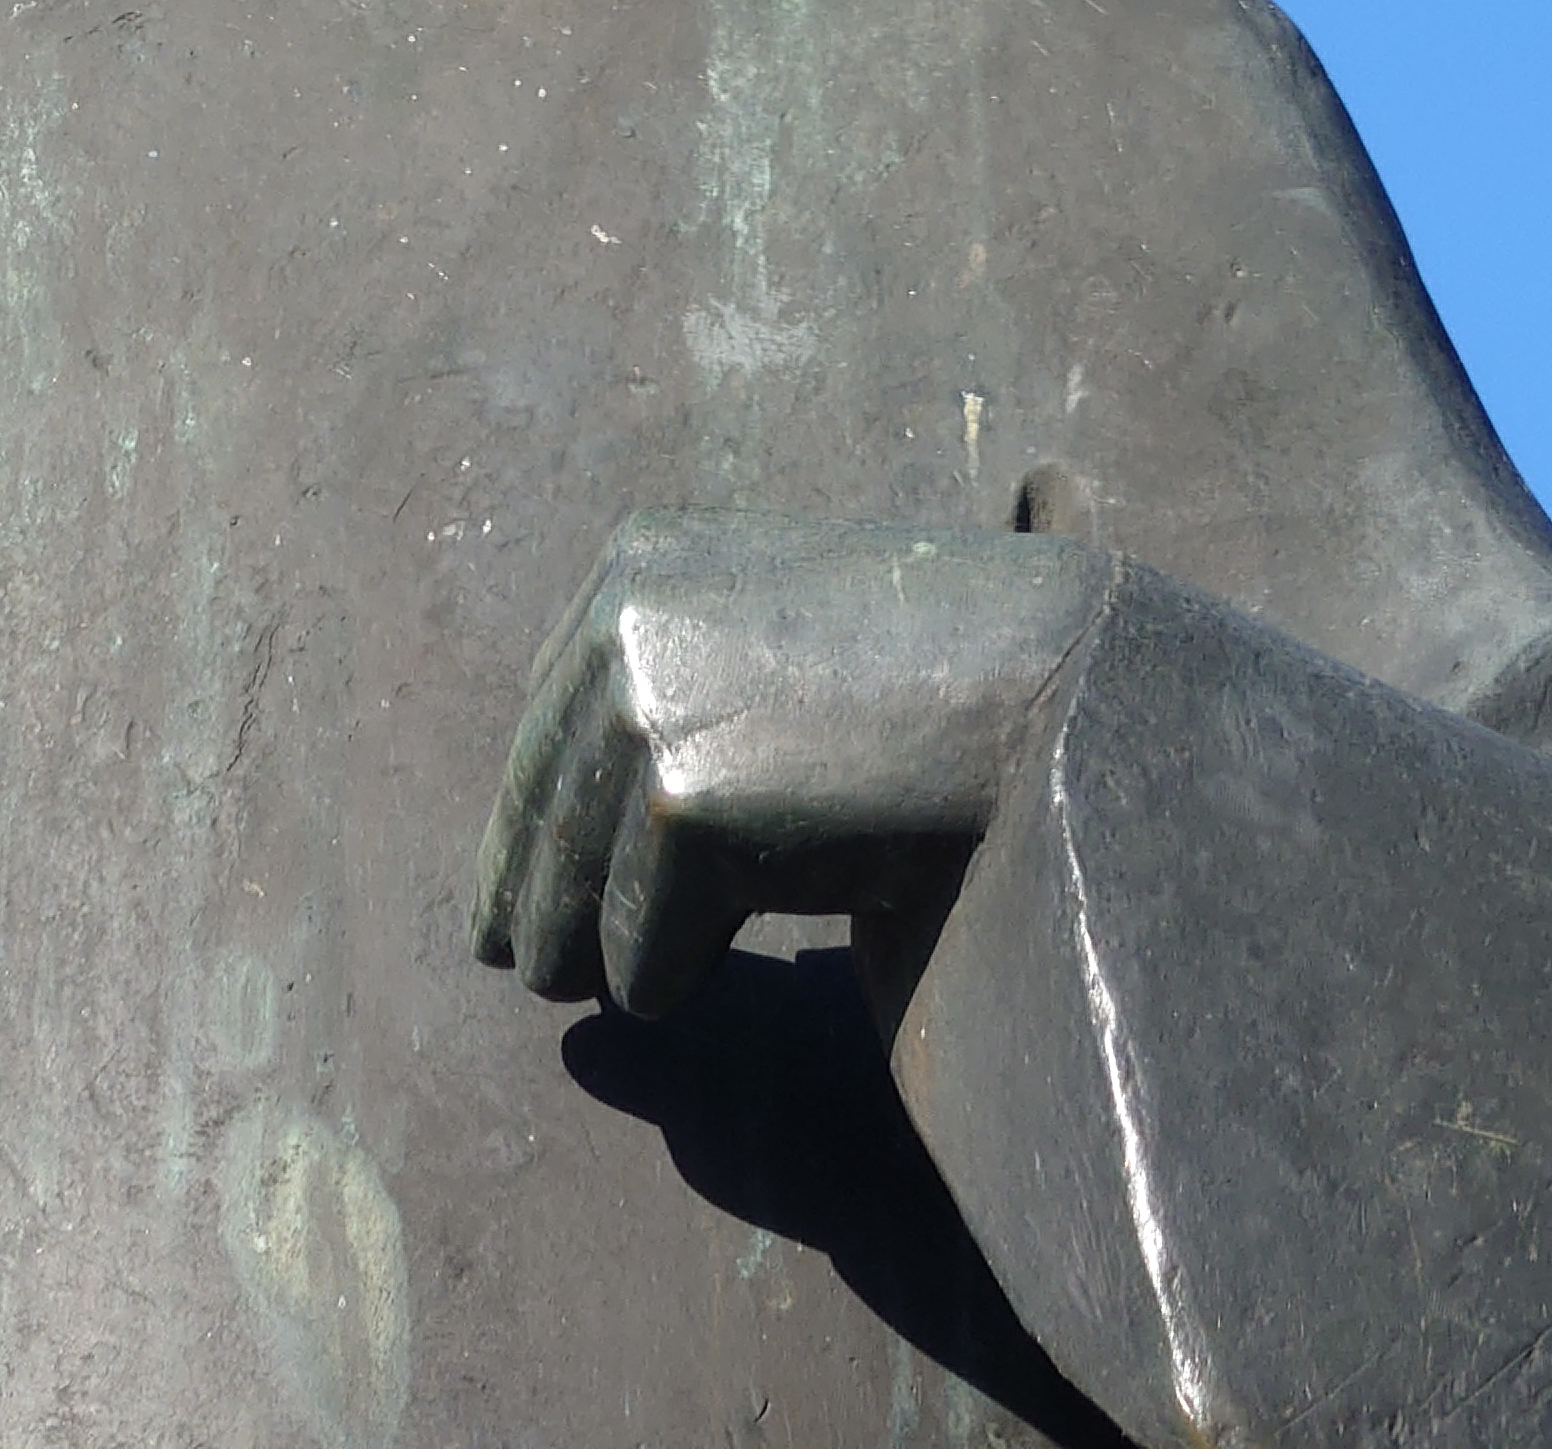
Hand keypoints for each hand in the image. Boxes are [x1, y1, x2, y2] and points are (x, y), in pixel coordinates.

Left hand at [471, 509, 1106, 1016]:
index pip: (548, 715)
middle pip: (541, 801)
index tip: (509, 878)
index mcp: (636, 562)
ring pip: (572, 886)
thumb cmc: (932, 670)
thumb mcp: (780, 627)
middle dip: (527, 893)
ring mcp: (649, 709)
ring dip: (580, 950)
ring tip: (576, 987)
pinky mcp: (685, 806)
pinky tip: (681, 988)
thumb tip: (578, 792)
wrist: (1042, 685)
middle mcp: (621, 621)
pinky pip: (639, 944)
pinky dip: (658, 977)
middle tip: (514, 960)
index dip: (528, 810)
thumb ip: (682, 667)